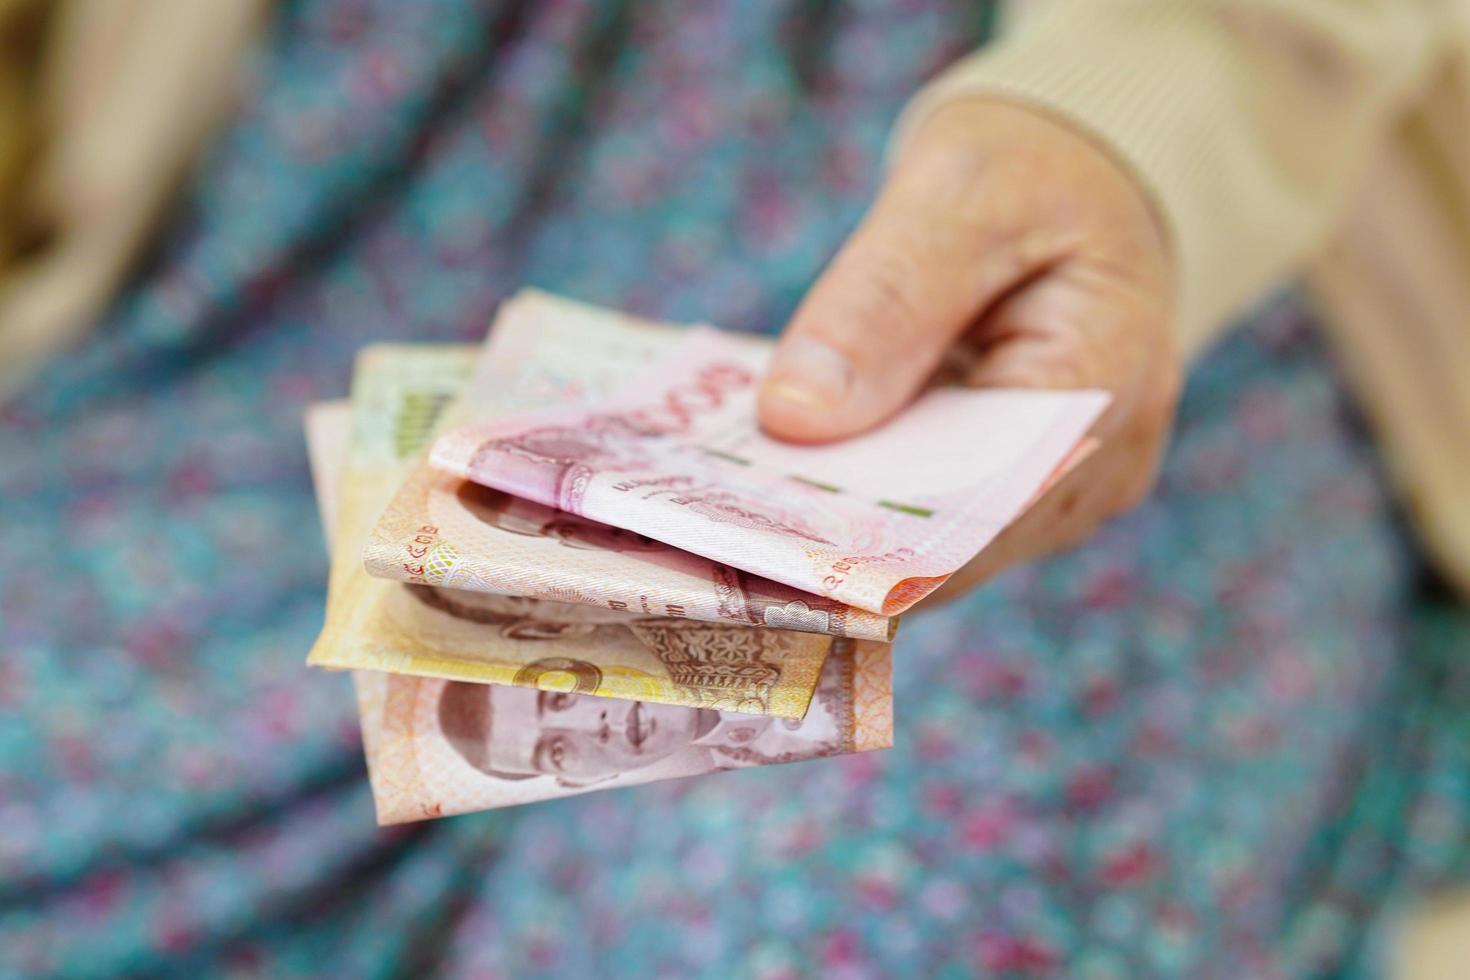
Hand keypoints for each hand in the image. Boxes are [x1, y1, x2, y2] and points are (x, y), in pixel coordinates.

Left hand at [758, 99, 1180, 600]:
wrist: (1073, 182)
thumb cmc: (1028, 173)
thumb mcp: (954, 198)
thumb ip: (880, 302)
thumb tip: (794, 416)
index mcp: (1103, 390)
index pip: (979, 507)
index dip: (872, 537)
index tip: (761, 532)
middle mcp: (1093, 470)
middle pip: (951, 541)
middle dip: (840, 533)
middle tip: (719, 521)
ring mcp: (1058, 492)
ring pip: (935, 542)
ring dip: (843, 520)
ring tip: (735, 501)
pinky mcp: (1016, 492)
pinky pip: (931, 511)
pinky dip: (864, 491)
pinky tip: (783, 474)